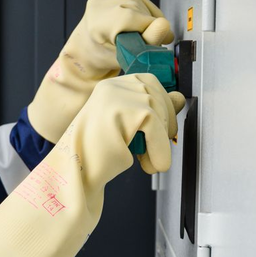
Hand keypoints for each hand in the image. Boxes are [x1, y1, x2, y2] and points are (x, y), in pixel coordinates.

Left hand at [28, 0, 172, 143]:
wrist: (86, 45)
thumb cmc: (103, 55)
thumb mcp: (127, 56)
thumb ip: (148, 41)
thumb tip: (164, 25)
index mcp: (102, 21)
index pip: (143, 21)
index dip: (152, 34)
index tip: (148, 45)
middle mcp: (103, 2)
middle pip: (145, 12)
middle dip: (148, 28)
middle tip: (135, 42)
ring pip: (144, 5)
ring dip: (146, 20)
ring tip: (130, 32)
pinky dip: (141, 11)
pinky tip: (129, 21)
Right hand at [62, 74, 185, 189]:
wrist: (75, 173)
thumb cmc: (96, 154)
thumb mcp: (128, 127)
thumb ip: (154, 109)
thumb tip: (180, 98)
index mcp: (111, 86)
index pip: (149, 84)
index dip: (160, 109)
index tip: (157, 132)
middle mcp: (114, 86)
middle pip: (158, 95)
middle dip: (163, 126)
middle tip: (151, 151)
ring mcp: (118, 96)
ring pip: (159, 112)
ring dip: (160, 143)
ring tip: (148, 161)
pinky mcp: (125, 111)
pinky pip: (157, 128)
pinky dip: (159, 150)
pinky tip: (151, 164)